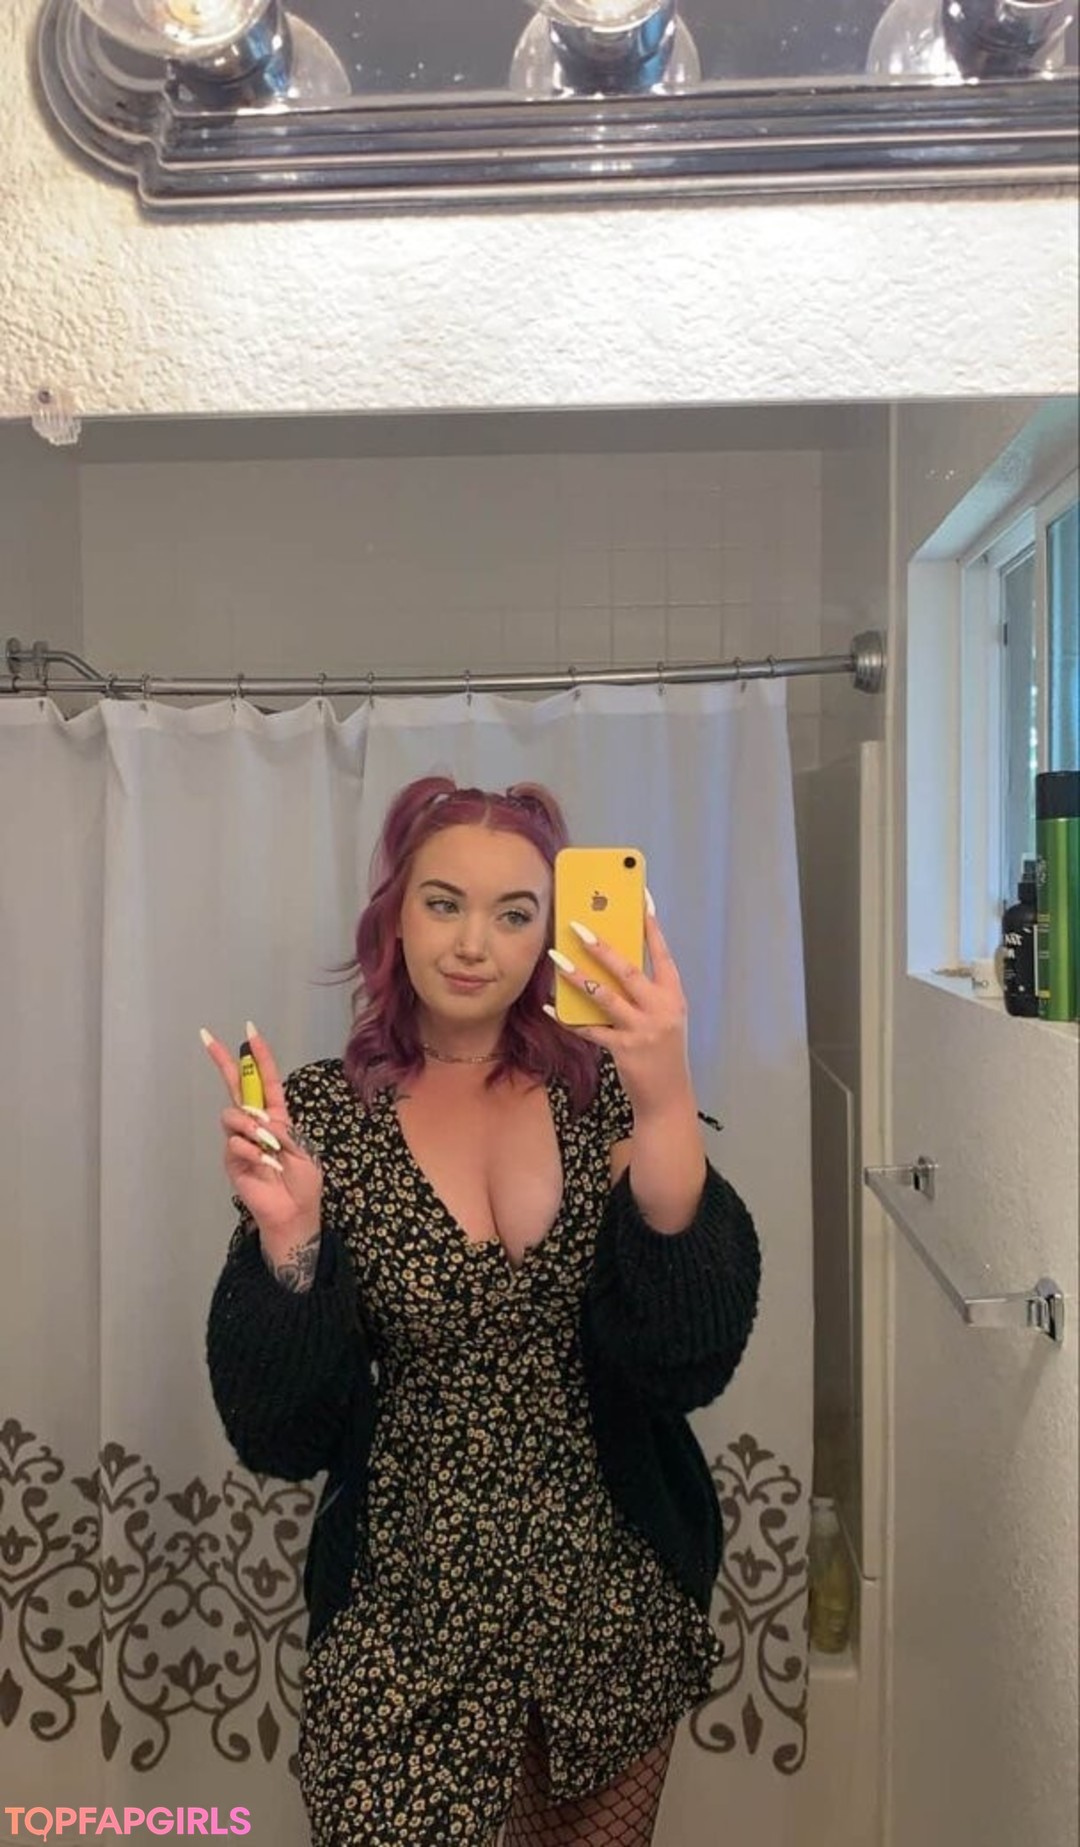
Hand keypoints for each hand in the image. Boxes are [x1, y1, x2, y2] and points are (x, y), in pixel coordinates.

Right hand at [201, 1024, 322, 1245]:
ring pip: (233, 1116)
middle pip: (235, 1087)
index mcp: (277, 1117)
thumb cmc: (303, 1183)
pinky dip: (253, 1152)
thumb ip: (282, 1131)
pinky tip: (265, 1166)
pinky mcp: (232, 1160)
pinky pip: (235, 1144)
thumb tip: (258, 1120)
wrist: (293, 1214)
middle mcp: (256, 1124)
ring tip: (269, 1146)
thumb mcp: (303, 1150)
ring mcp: (240, 1141)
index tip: (250, 1032)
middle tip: (208, 1038)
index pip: (265, 1081)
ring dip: (251, 1127)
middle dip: (223, 1061)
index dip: (259, 1057)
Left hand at [545, 895, 693, 1117]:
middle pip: (627, 970)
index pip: (661, 953)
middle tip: (577, 926)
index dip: (650, 926)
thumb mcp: (664, 1016)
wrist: (668, 1096)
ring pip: (604, 996)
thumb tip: (611, 961)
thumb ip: (645, 991)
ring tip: (555, 959)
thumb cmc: (662, 1050)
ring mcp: (643, 1029)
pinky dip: (567, 1017)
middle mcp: (661, 1009)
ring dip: (577, 976)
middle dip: (601, 946)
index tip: (640, 898)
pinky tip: (549, 1006)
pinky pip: (589, 1028)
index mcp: (673, 995)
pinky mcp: (623, 1049)